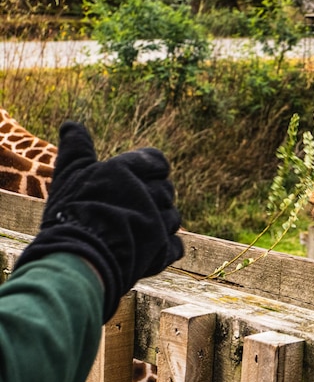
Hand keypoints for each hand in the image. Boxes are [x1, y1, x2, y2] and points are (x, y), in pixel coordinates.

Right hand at [14, 122, 183, 320]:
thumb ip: (76, 149)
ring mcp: (158, 222)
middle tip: (130, 212)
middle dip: (154, 199)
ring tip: (134, 233)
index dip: (153, 170)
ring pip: (173, 218)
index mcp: (127, 170)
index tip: (141, 180)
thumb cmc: (70, 213)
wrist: (76, 258)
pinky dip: (164, 249)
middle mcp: (148, 193)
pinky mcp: (162, 250)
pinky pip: (176, 246)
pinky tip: (146, 251)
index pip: (158, 160)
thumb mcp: (69, 176)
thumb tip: (72, 123)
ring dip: (159, 225)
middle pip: (167, 190)